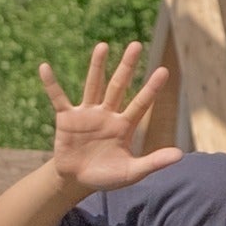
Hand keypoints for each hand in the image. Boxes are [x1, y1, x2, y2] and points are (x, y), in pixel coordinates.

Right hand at [39, 41, 179, 191]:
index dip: (151, 88)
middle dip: (126, 66)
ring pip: (93, 85)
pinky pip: (58, 98)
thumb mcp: (132, 172)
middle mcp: (107, 114)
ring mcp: (87, 114)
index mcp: (125, 125)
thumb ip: (153, 162)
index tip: (164, 70)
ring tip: (103, 45)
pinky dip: (52, 84)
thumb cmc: (107, 176)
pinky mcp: (66, 119)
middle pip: (118, 86)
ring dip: (97, 66)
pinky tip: (45, 67)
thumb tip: (180, 155)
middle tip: (136, 44)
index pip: (141, 103)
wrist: (76, 181)